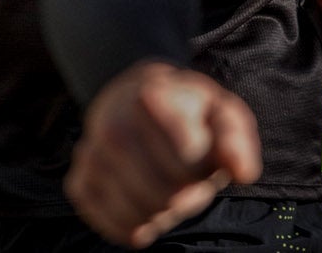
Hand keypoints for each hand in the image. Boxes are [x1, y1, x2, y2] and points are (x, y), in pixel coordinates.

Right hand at [66, 61, 261, 247]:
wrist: (134, 101)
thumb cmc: (186, 113)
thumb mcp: (219, 112)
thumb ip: (235, 138)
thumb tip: (242, 172)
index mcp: (147, 95)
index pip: (186, 160)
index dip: (203, 169)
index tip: (199, 153)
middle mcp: (109, 121)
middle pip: (164, 194)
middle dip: (186, 196)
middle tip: (186, 179)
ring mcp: (89, 153)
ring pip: (137, 214)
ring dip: (162, 214)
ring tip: (165, 190)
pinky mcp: (79, 183)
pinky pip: (113, 226)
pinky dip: (136, 226)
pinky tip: (144, 205)